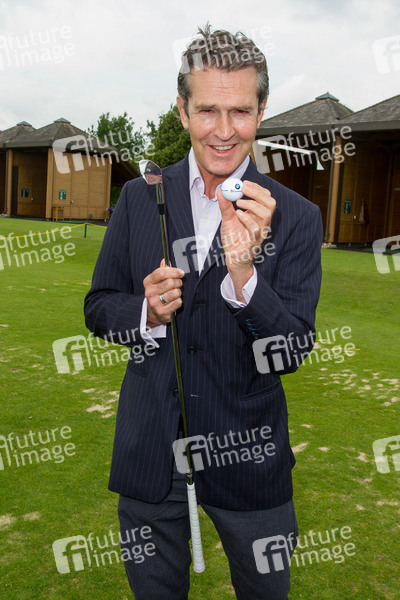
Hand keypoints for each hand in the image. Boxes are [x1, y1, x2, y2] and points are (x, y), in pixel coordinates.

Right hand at [144, 259, 184, 326]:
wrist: (153, 311)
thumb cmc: (158, 292)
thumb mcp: (158, 281)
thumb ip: (162, 270)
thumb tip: (165, 260)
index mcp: (148, 282)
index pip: (161, 272)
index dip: (174, 271)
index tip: (181, 273)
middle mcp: (149, 292)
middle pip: (170, 282)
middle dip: (178, 282)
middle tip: (178, 285)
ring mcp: (155, 303)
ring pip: (175, 292)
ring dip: (179, 292)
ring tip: (175, 293)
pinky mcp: (161, 312)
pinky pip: (178, 302)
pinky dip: (179, 301)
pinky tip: (174, 301)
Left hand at [217, 181, 275, 299]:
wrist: (233, 258)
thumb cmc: (233, 239)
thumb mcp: (227, 219)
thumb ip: (225, 206)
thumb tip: (221, 191)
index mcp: (258, 215)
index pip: (265, 197)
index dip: (257, 188)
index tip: (243, 183)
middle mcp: (263, 222)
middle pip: (270, 203)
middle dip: (257, 193)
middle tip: (243, 188)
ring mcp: (260, 232)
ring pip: (266, 214)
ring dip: (252, 205)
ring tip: (238, 204)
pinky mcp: (254, 242)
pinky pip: (256, 229)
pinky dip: (247, 219)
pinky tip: (238, 215)